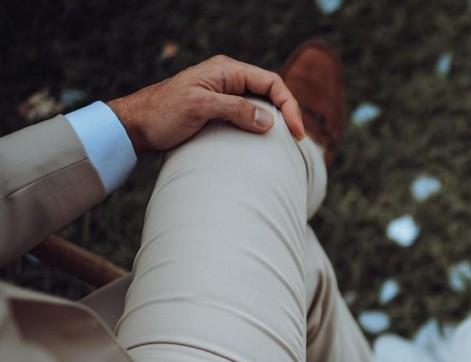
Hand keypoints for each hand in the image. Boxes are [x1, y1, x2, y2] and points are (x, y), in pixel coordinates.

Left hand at [107, 55, 304, 152]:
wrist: (135, 125)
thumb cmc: (162, 113)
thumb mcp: (200, 108)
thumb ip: (235, 110)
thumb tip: (269, 121)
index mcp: (226, 70)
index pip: (271, 83)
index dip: (289, 106)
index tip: (296, 132)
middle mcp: (228, 79)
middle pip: (270, 93)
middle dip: (287, 113)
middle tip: (297, 139)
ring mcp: (224, 94)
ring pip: (261, 105)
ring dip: (276, 122)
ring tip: (286, 142)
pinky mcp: (218, 110)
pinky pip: (248, 115)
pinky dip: (261, 127)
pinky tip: (265, 143)